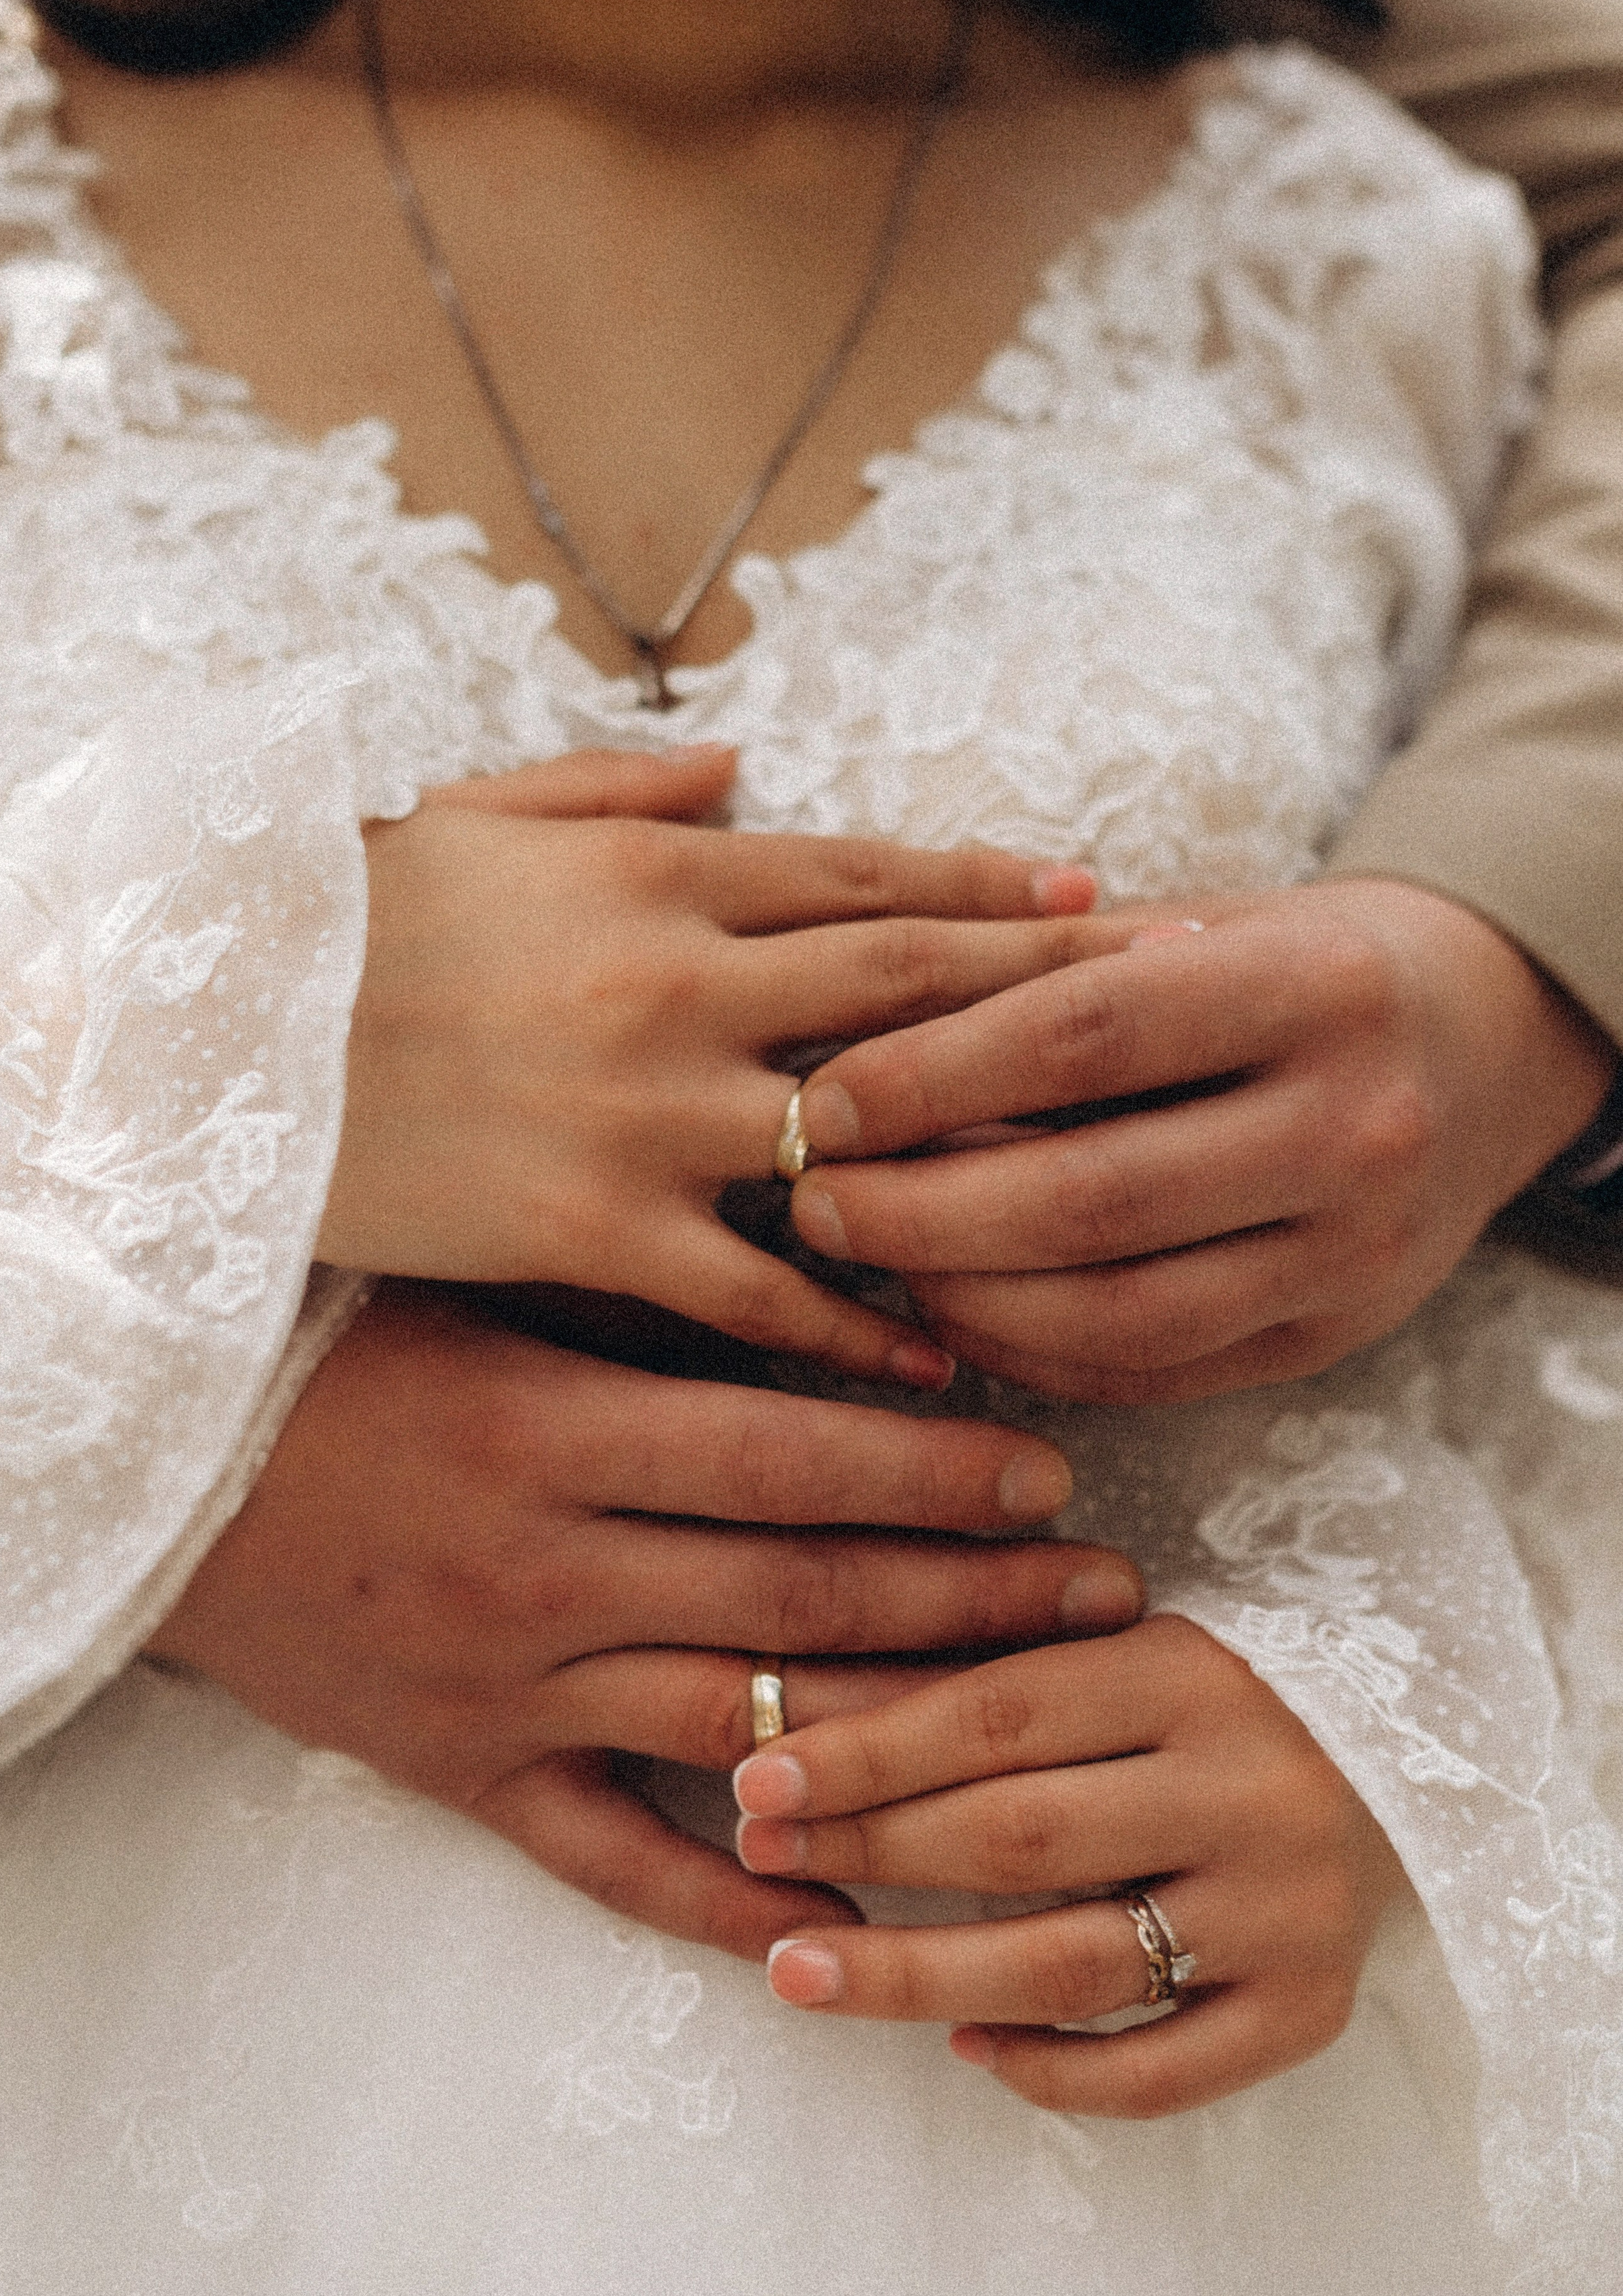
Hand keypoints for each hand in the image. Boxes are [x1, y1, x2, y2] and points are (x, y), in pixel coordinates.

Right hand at [146, 1278, 1145, 1959]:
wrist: (143, 1479)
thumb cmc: (326, 1355)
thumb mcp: (482, 1302)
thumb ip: (644, 1317)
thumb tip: (826, 1301)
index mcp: (554, 1432)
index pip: (792, 1461)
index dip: (936, 1469)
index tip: (1051, 1469)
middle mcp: (546, 1572)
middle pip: (802, 1598)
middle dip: (971, 1598)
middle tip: (1105, 1593)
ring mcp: (508, 1691)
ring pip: (743, 1731)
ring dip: (902, 1733)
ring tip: (1031, 1720)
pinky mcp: (463, 1776)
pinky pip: (614, 1862)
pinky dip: (730, 1899)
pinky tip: (843, 1915)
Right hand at [316, 744, 1109, 1385]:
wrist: (203, 1027)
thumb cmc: (340, 912)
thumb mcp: (483, 813)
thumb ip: (627, 784)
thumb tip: (745, 755)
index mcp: (656, 871)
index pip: (867, 876)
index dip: (993, 888)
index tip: (1098, 901)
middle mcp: (679, 978)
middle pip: (909, 985)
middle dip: (1053, 991)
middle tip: (1174, 1005)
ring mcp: (645, 1108)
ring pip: (862, 1135)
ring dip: (990, 1160)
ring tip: (1106, 1191)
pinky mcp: (591, 1224)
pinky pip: (757, 1283)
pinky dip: (856, 1317)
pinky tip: (939, 1352)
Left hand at [732, 1615, 1404, 2113]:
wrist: (1411, 1765)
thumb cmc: (1212, 1702)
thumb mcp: (1112, 1658)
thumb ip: (974, 1686)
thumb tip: (792, 1725)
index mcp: (1192, 1673)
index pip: (998, 1716)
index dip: (867, 1751)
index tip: (755, 1777)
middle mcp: (1248, 1789)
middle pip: (1020, 1837)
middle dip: (868, 1852)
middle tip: (756, 1862)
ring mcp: (1285, 1910)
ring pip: (1070, 1965)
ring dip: (916, 1974)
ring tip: (798, 1969)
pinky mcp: (1311, 2009)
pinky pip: (1162, 2072)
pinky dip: (1052, 2069)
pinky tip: (964, 2045)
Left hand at [785, 877, 1616, 1400]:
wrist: (1484, 1042)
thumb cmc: (1299, 967)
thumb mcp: (1206, 923)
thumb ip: (1055, 970)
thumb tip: (853, 1029)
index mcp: (1315, 988)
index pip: (1089, 1035)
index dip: (935, 1077)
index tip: (822, 1102)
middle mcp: (1355, 1127)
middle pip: (1094, 1198)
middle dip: (923, 1212)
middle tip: (811, 1202)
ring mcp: (1357, 1251)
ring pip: (1119, 1312)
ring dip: (964, 1300)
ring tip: (867, 1264)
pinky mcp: (1334, 1337)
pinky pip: (1154, 1372)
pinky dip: (1034, 1354)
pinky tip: (952, 1316)